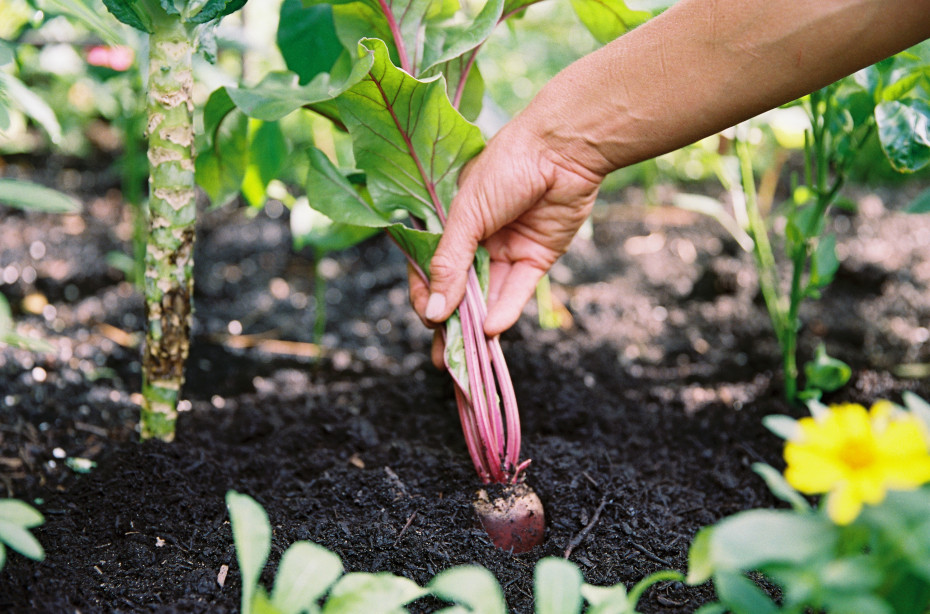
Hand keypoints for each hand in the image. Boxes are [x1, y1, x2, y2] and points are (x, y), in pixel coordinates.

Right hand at [408, 113, 602, 357]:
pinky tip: (492, 331)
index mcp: (452, 222)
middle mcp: (477, 239)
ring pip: (488, 296)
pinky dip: (505, 311)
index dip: (427, 295)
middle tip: (443, 358)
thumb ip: (449, 263)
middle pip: (459, 289)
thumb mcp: (467, 214)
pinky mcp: (537, 257)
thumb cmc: (507, 166)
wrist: (564, 148)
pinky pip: (517, 290)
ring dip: (476, 327)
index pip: (430, 268)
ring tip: (466, 359)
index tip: (427, 318)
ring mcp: (507, 249)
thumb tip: (434, 311)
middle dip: (450, 324)